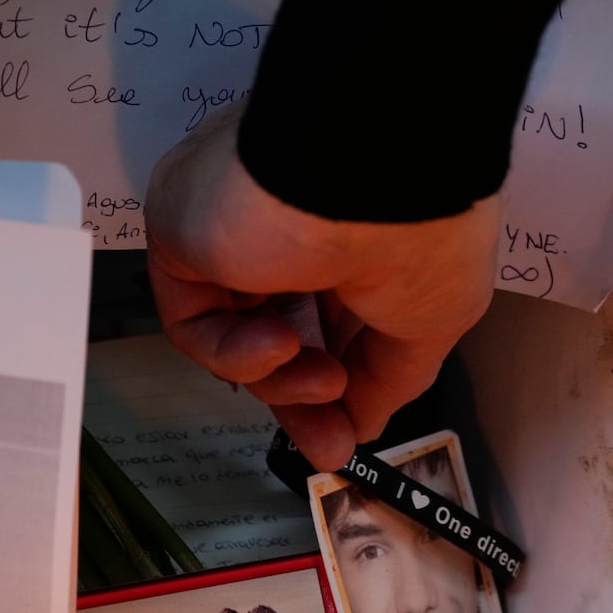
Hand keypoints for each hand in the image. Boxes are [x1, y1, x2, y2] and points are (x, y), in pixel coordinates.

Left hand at [145, 105, 500, 470]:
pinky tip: (280, 346)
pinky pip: (194, 319)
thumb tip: (361, 425)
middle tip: (325, 442)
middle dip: (300, 397)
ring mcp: (230, 224)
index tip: (348, 433)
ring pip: (237, 333)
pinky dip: (234, 352)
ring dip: (280, 378)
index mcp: (349, 222)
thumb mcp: (430, 320)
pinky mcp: (181, 231)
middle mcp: (286, 216)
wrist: (366, 171)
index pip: (328, 313)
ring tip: (325, 380)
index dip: (341, 381)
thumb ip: (391, 379)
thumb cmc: (420, 226)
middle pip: (276, 328)